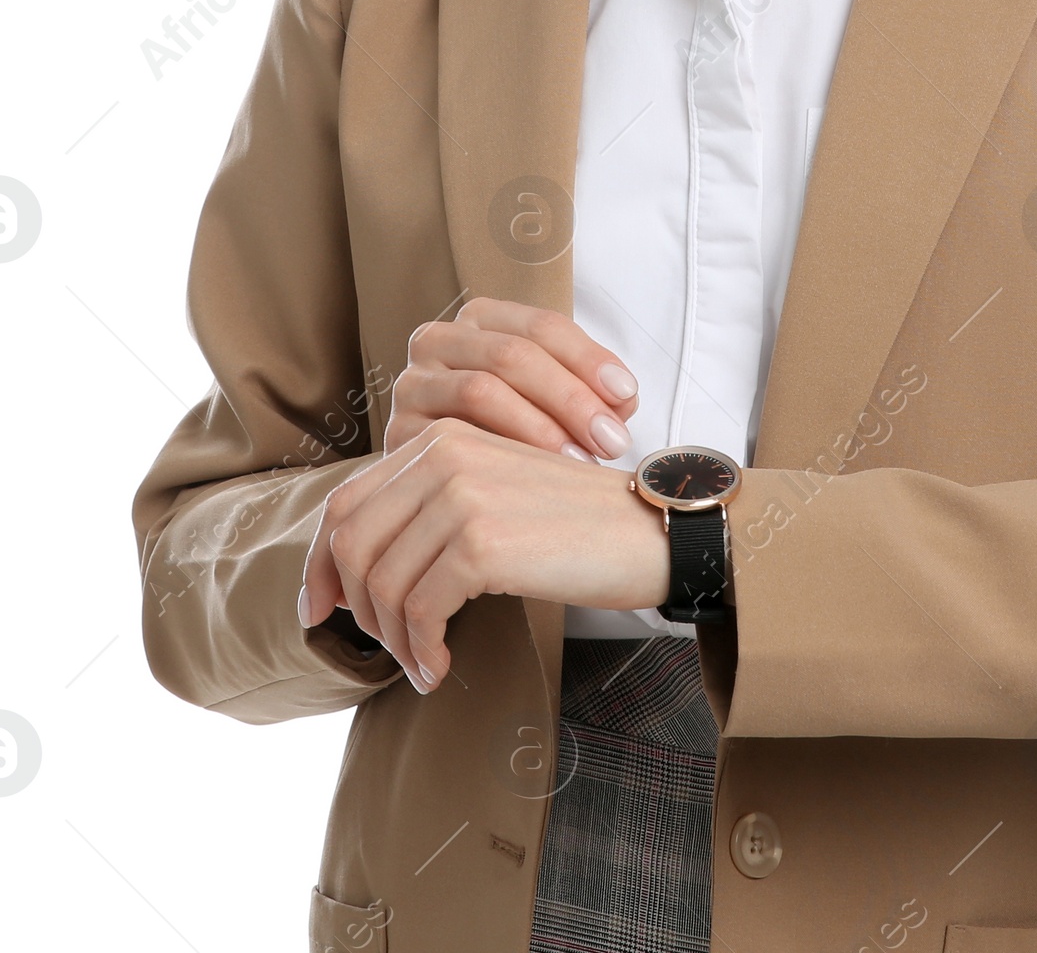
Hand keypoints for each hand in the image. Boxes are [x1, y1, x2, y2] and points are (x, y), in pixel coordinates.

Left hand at [298, 417, 670, 690]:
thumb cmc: (574, 525)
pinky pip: (418, 611)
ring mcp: (460, 495)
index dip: (319, 562)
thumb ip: (429, 510)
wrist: (648, 532)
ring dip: (395, 640)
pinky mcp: (480, 542)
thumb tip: (353, 575)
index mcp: (442, 438)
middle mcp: (444, 454)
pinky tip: (442, 668)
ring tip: (425, 663)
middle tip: (388, 649)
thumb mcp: (492, 494)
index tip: (320, 612)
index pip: (347, 501)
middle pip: (350, 543)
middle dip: (356, 608)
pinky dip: (422, 650)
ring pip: (381, 583)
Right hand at [385, 299, 638, 463]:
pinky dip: (499, 456)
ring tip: (580, 462)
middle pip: (513, 354)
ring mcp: (412, 385)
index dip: (589, 358)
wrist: (448, 488)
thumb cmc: (515, 437)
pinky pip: (449, 438)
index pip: (542, 326)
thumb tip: (623, 400)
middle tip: (611, 439)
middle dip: (570, 396)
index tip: (627, 395)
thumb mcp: (555, 402)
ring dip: (539, 427)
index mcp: (482, 320)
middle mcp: (439, 341)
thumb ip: (592, 393)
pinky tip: (533, 483)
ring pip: (480, 389)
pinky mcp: (396, 434)